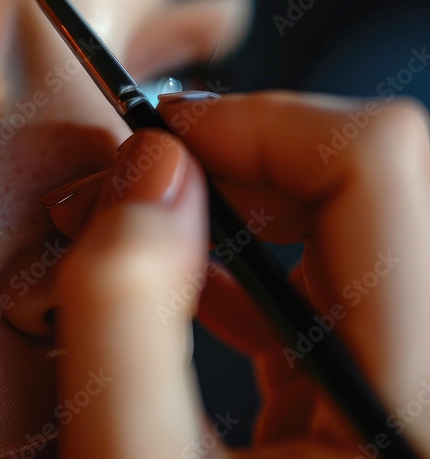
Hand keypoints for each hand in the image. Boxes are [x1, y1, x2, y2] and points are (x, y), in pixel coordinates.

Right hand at [45, 91, 429, 457]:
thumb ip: (127, 314)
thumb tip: (150, 171)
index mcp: (405, 405)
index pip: (379, 169)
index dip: (260, 122)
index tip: (158, 136)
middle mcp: (424, 386)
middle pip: (371, 179)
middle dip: (236, 154)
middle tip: (132, 180)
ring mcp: (399, 387)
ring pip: (346, 223)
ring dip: (233, 200)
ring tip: (137, 226)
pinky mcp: (357, 400)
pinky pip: (321, 284)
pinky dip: (239, 259)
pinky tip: (175, 285)